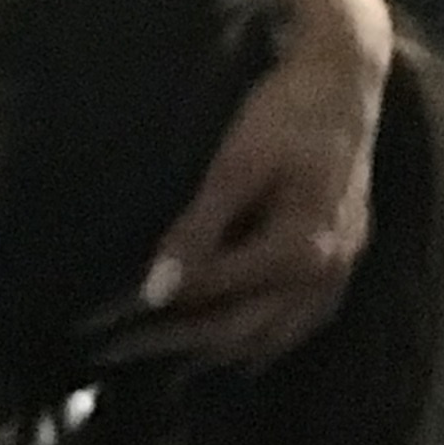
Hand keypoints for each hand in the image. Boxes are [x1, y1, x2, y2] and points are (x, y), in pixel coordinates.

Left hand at [94, 0, 390, 372]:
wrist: (346, 74)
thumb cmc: (285, 109)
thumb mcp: (235, 164)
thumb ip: (197, 230)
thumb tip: (154, 291)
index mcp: (298, 248)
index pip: (207, 293)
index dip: (147, 312)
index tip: (97, 324)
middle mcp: (325, 271)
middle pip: (236, 329)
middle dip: (170, 347)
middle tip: (111, 355)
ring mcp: (341, 269)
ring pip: (271, 337)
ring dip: (214, 356)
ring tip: (159, 370)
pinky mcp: (345, 260)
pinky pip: (302, 322)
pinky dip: (262, 343)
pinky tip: (234, 355)